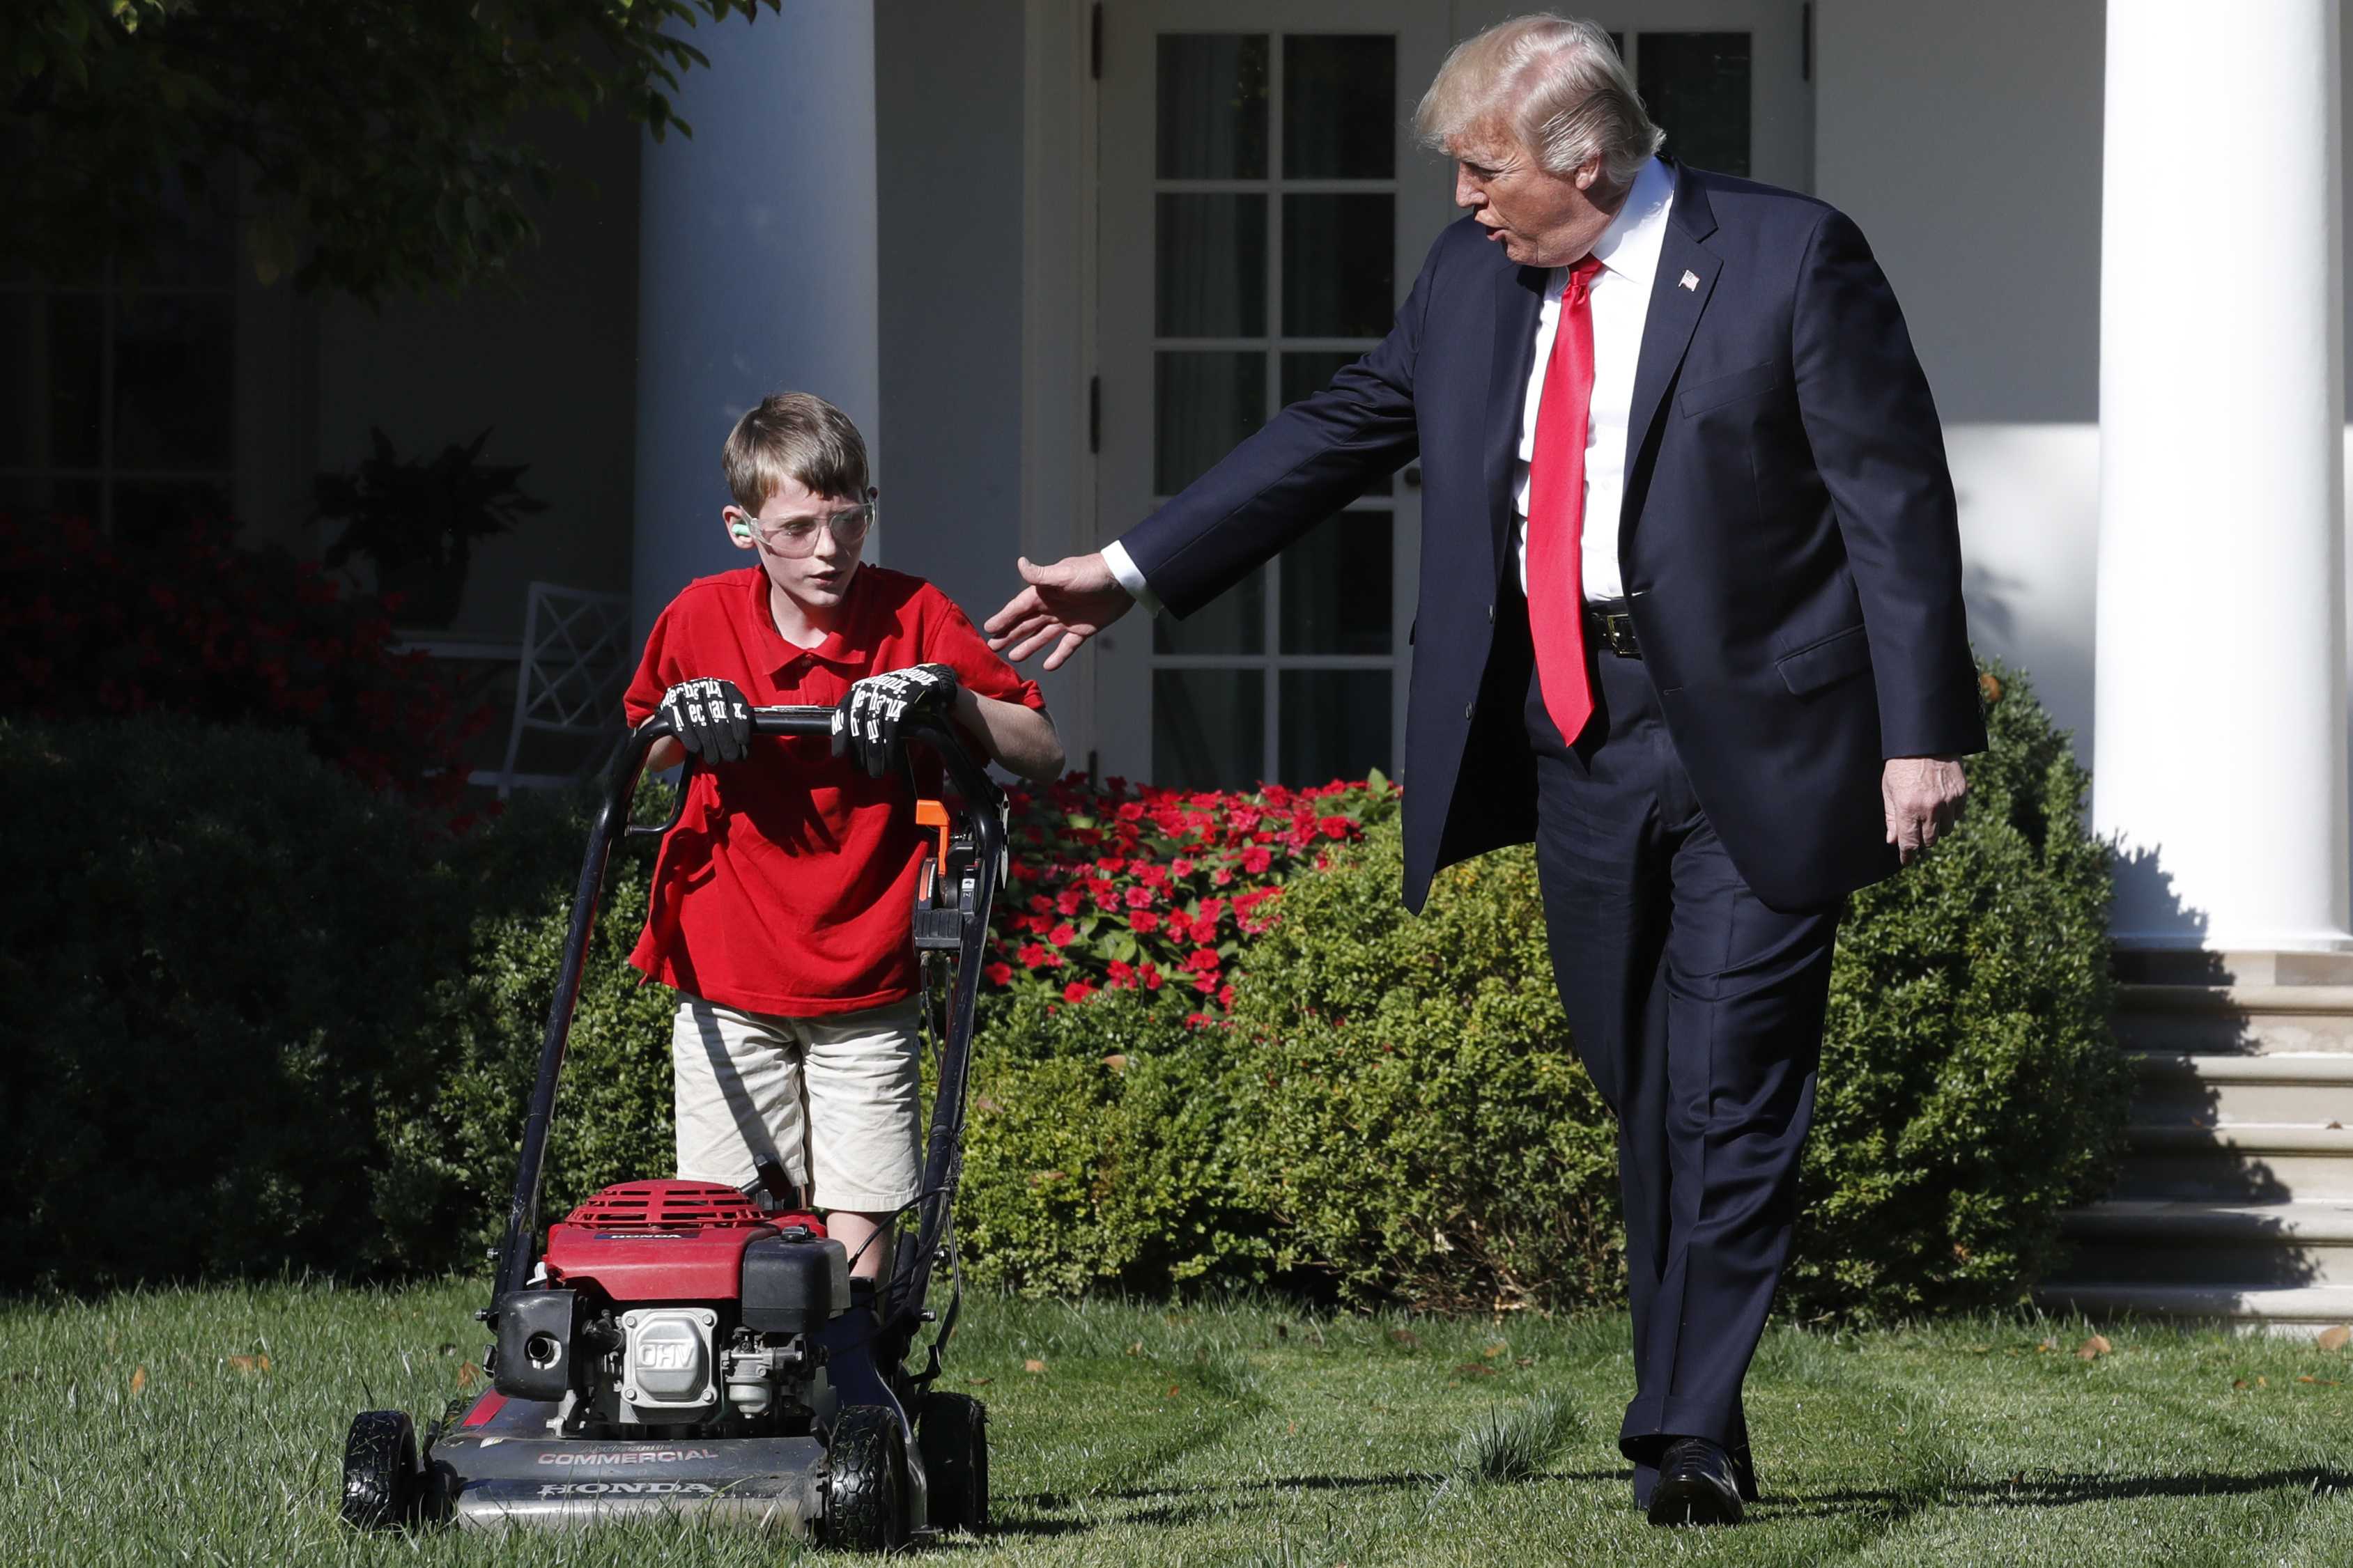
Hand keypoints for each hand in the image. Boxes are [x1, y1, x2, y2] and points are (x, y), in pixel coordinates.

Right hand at [659, 677, 750, 761]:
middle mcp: (708, 685)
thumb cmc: (709, 721)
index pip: (737, 703)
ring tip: (714, 759)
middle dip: (726, 740)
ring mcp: (688, 690)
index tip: (743, 742)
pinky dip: (690, 737)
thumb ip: (737, 727)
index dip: (741, 724)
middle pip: (719, 715)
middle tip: (731, 757)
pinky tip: (696, 749)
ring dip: (709, 743)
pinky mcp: (671, 700)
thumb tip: (745, 746)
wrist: (680, 717)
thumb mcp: (726, 718)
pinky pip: (680, 720)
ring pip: (700, 719)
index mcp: (726, 687)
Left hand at [831, 663, 960, 777]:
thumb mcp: (877, 697)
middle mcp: (869, 689)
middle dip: (860, 750)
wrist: (927, 679)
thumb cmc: (898, 695)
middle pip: (859, 724)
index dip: (840, 735)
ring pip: (874, 727)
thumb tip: (853, 743)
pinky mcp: (901, 700)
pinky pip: (891, 727)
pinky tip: (891, 759)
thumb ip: (864, 713)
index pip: (843, 712)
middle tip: (863, 769)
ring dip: (875, 752)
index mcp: (860, 690)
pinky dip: (890, 745)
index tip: (839, 754)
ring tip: (877, 770)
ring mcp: (885, 693)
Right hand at [983, 553, 1134, 670]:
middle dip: (1010, 635)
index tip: (988, 628)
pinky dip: (1058, 656)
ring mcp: (1067, 619)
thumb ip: (1041, 575)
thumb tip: (1020, 563)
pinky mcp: (1083, 630)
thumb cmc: (1092, 573)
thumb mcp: (1064, 574)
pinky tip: (1048, 666)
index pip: (1018, 608)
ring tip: (1014, 658)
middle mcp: (1053, 607)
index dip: (1004, 618)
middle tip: (993, 647)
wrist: (1123, 580)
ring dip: (1029, 646)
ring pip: (1043, 636)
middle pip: (1026, 624)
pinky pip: (1067, 646)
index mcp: (1045, 593)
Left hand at [1882, 755, 1966, 863]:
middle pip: (1929, 841)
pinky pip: (1958, 816)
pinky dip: (1950, 815)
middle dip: (1921, 841)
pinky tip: (1941, 805)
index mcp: (1908, 808)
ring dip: (1936, 829)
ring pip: (1945, 831)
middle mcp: (1930, 808)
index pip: (1909, 842)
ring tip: (1929, 816)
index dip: (1907, 855)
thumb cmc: (1901, 764)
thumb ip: (1891, 817)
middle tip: (1917, 833)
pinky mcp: (1961, 794)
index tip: (1906, 861)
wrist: (1926, 740)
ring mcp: (1948, 802)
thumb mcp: (1889, 789)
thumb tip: (1893, 841)